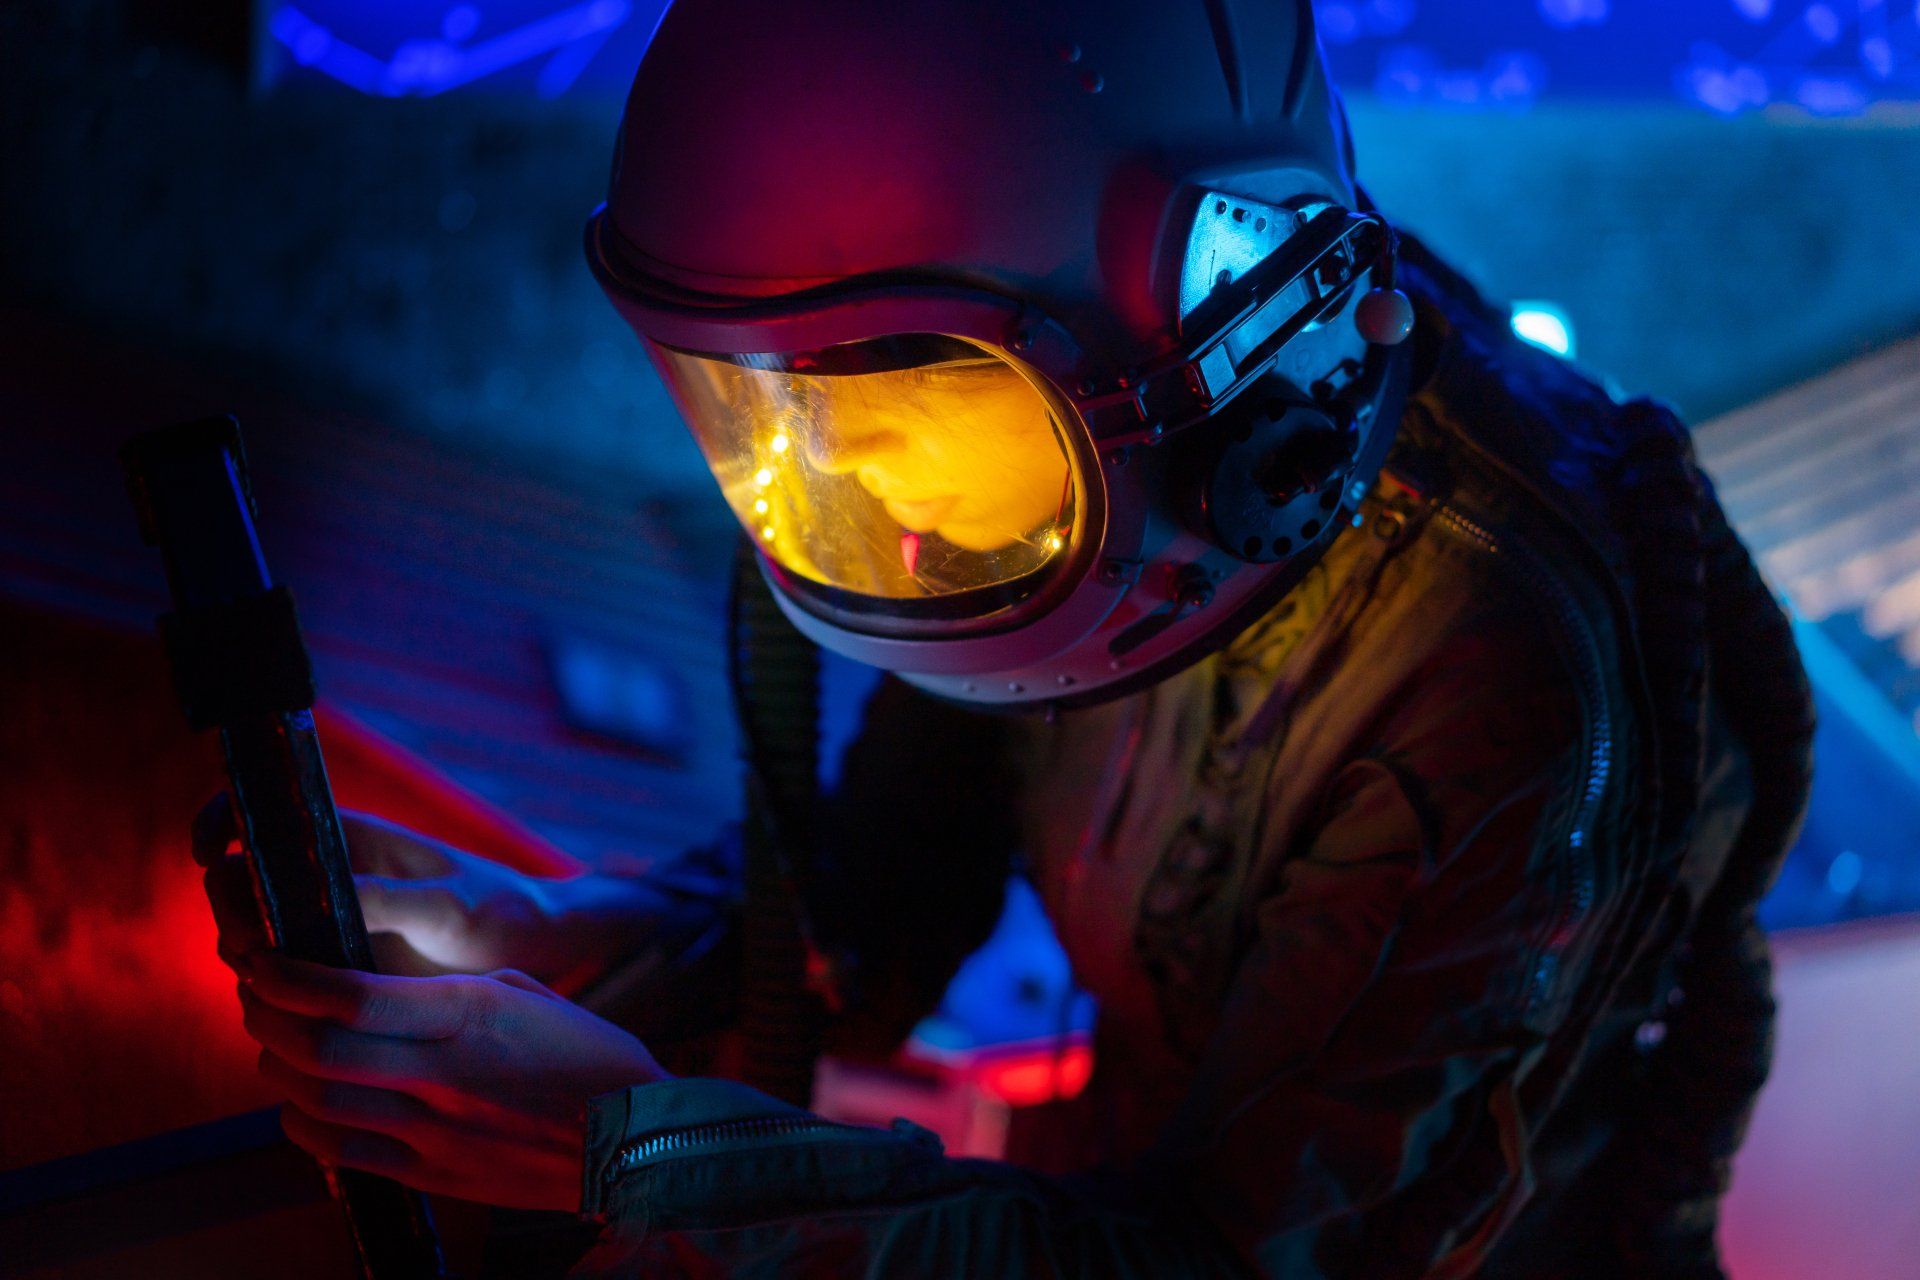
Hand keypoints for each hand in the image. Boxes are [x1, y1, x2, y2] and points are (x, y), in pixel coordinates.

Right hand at [191, 795, 632, 984]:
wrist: (538, 950)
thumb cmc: (502, 908)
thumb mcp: (449, 905)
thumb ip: (388, 900)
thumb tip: (321, 902)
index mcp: (348, 838)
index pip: (260, 813)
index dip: (219, 822)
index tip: (205, 853)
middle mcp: (328, 877)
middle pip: (240, 886)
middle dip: (231, 913)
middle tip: (255, 948)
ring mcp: (329, 926)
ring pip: (254, 938)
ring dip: (248, 961)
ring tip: (279, 987)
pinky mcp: (340, 972)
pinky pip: (284, 980)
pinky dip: (274, 994)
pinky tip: (296, 1016)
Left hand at [236, 951, 668, 1210]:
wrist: (638, 1141)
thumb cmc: (589, 1058)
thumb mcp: (525, 996)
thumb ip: (447, 992)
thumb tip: (377, 990)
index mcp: (470, 1017)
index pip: (351, 996)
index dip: (289, 977)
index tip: (263, 959)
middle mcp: (443, 1075)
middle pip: (316, 1051)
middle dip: (267, 1019)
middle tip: (255, 997)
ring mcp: (434, 1132)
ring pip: (317, 1102)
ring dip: (276, 1070)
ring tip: (272, 1046)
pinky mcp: (433, 1176)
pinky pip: (341, 1152)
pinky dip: (304, 1124)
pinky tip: (301, 1103)